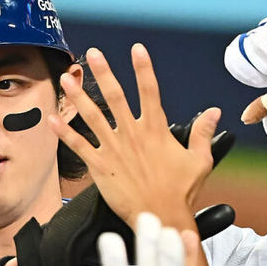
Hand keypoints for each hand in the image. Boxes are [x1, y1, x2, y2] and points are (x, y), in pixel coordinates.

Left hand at [51, 43, 222, 227]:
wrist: (160, 217)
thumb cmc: (181, 192)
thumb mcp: (199, 160)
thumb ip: (203, 134)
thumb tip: (213, 112)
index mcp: (155, 130)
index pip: (150, 91)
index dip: (143, 68)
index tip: (136, 49)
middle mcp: (132, 134)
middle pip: (115, 96)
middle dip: (103, 73)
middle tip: (92, 54)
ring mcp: (114, 150)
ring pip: (92, 116)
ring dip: (78, 96)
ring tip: (66, 79)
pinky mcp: (100, 167)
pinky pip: (79, 146)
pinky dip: (65, 133)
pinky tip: (52, 119)